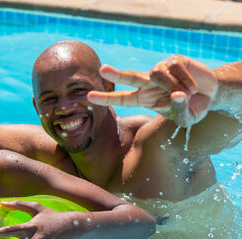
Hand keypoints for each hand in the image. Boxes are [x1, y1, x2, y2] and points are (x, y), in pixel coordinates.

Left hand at [88, 55, 217, 127]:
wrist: (210, 94)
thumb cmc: (192, 108)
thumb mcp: (185, 118)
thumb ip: (178, 109)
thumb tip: (176, 94)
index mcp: (143, 98)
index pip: (121, 99)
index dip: (106, 98)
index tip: (89, 97)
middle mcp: (147, 83)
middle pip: (129, 77)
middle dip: (116, 74)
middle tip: (102, 69)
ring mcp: (160, 69)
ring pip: (158, 75)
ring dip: (173, 86)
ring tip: (188, 94)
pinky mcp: (174, 60)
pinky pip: (175, 69)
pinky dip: (185, 80)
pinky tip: (193, 86)